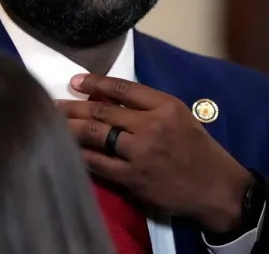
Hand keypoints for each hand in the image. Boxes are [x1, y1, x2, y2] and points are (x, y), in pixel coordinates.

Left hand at [56, 74, 253, 232]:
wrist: (215, 187)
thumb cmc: (198, 149)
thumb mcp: (180, 116)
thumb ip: (148, 105)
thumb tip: (109, 97)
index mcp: (165, 106)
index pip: (123, 88)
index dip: (96, 82)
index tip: (75, 81)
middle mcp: (152, 126)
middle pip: (103, 111)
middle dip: (74, 106)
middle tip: (52, 103)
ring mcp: (141, 153)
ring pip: (96, 135)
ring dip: (71, 128)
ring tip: (54, 123)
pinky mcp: (133, 178)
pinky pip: (99, 163)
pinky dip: (81, 155)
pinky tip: (68, 149)